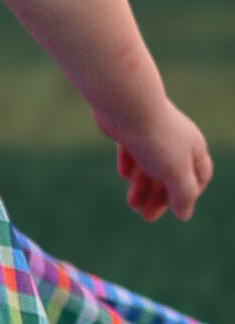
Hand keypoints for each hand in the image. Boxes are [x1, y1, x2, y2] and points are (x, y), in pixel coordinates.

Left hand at [99, 101, 213, 222]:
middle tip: (146, 217)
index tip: (177, 210)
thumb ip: (182, 194)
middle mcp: (176, 140)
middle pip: (171, 175)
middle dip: (160, 198)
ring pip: (150, 165)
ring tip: (131, 204)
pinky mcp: (130, 129)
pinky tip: (123, 175)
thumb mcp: (175, 172)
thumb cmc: (156, 140)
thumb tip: (184, 215)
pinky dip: (130, 164)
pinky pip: (132, 150)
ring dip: (142, 187)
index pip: (200, 176)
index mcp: (193, 148)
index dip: (190, 195)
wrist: (128, 106)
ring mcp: (153, 133)